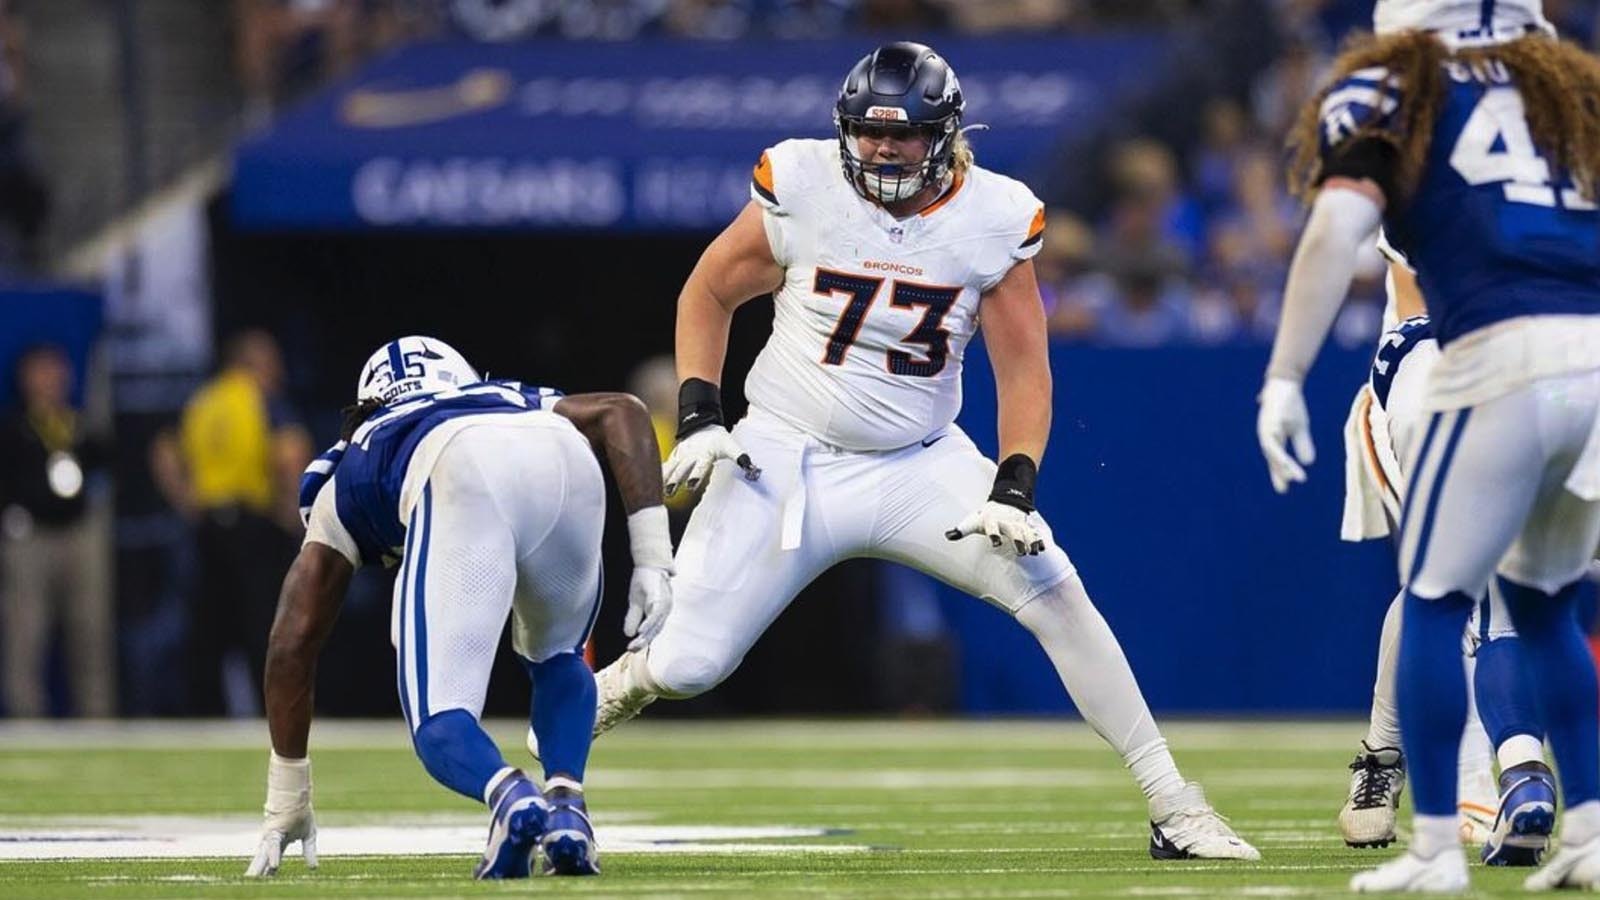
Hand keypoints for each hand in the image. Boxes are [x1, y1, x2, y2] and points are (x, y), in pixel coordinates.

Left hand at [245, 754, 317, 876]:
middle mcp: (271, 842)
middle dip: (256, 874)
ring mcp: (270, 837)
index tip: (264, 883)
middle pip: (262, 862)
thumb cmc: (302, 813)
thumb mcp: (310, 836)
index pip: (272, 863)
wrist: (298, 796)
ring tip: (250, 880)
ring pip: (262, 857)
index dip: (269, 874)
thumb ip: (309, 852)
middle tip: (247, 883)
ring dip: (257, 869)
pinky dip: (274, 856)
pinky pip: (275, 846)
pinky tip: (274, 867)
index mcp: (278, 843)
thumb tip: (314, 869)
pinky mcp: (274, 832)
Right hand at [625, 566, 672, 650]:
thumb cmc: (645, 581)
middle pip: (655, 630)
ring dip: (645, 635)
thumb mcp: (636, 602)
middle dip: (643, 641)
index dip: (643, 641)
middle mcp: (665, 609)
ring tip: (636, 644)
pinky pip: (654, 612)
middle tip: (632, 650)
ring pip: (656, 623)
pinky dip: (648, 622)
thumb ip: (633, 618)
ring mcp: (664, 602)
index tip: (631, 649)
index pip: (653, 631)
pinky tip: (641, 630)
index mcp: (660, 612)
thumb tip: (628, 634)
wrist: (649, 561)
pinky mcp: (658, 595)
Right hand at [662, 425, 759, 495]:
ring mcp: (681, 454)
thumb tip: (752, 469)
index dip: (695, 476)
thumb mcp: (731, 445)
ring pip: (671, 466)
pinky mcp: (675, 454)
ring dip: (666, 478)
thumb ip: (741, 457)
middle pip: (682, 468)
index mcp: (704, 454)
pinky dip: (661, 472)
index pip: (700, 466)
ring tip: (661, 490)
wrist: (703, 421)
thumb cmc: (718, 438)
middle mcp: (691, 454)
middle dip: (676, 479)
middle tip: (670, 491)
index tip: (690, 486)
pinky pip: (667, 464)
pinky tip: (655, 482)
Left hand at [945, 501, 1046, 555]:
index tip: (996, 543)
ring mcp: (1018, 523)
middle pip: (1013, 530)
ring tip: (1033, 552)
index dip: (994, 535)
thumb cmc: (984, 516)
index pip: (992, 527)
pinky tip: (1041, 549)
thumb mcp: (972, 521)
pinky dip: (1038, 540)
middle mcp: (1006, 521)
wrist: (1005, 500)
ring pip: (1026, 532)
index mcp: (992, 520)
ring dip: (1030, 542)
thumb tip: (947, 535)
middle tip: (1021, 552)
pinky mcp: (1027, 526)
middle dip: (1018, 540)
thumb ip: (961, 530)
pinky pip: (1034, 532)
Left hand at [1257, 376, 1315, 493]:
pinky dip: (1277, 444)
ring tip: (1292, 476)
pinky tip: (1284, 455)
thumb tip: (1308, 463)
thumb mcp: (1299, 427)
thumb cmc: (1289, 406)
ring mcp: (1267, 426)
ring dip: (1281, 463)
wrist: (1286, 383)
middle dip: (1279, 473)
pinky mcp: (1271, 417)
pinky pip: (1273, 433)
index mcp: (1273, 439)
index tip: (1282, 490)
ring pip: (1272, 449)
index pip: (1275, 460)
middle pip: (1272, 457)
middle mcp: (1267, 435)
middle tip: (1283, 489)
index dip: (1278, 474)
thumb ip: (1302, 444)